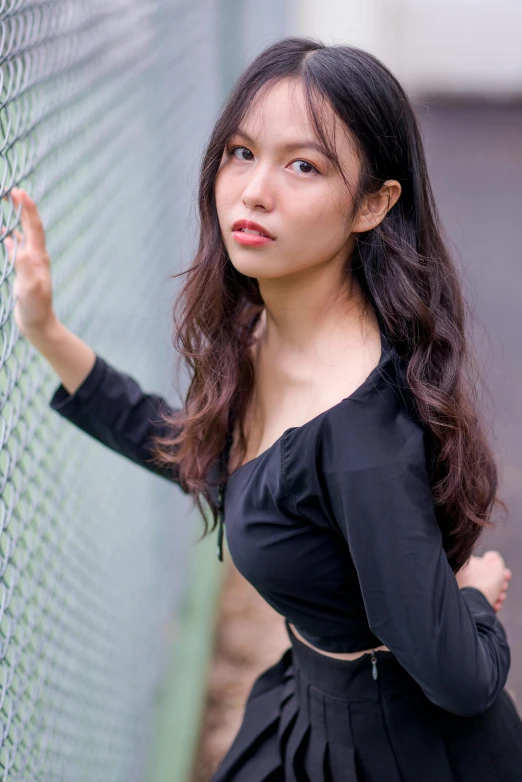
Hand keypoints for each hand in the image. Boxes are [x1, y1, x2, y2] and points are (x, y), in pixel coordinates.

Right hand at [1, 187, 56, 338]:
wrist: (39, 326)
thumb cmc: (35, 310)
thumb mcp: (29, 289)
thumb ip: (25, 268)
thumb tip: (20, 247)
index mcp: (38, 258)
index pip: (34, 228)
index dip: (28, 209)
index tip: (20, 192)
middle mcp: (37, 258)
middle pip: (31, 227)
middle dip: (24, 208)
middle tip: (13, 191)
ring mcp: (31, 264)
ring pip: (25, 235)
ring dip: (18, 219)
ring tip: (9, 205)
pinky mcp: (24, 272)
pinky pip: (18, 249)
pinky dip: (11, 237)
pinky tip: (6, 233)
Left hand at [456, 551, 511, 612]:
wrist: (475, 603)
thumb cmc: (484, 581)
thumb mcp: (494, 562)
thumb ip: (493, 558)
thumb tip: (490, 557)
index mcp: (462, 563)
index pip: (481, 565)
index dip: (496, 570)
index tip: (505, 575)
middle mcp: (457, 577)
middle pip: (483, 579)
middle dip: (497, 584)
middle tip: (504, 586)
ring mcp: (459, 592)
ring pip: (482, 592)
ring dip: (496, 595)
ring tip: (500, 597)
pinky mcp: (463, 607)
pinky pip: (479, 603)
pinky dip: (489, 604)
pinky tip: (495, 605)